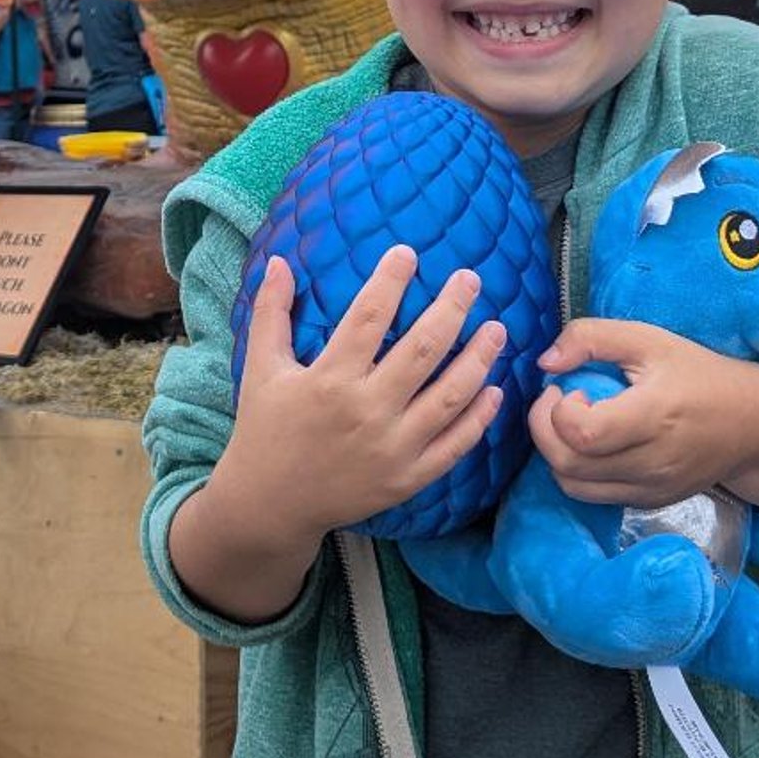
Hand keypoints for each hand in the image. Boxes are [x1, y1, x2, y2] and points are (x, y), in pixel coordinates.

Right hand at [215, 249, 505, 555]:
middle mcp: (366, 412)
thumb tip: (278, 261)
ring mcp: (392, 449)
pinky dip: (478, 418)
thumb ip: (270, 314)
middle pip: (422, 350)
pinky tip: (494, 390)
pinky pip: (454, 446)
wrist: (271, 504)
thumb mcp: (260, 369)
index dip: (391, 281)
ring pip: (450, 396)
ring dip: (479, 359)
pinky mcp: (408, 478)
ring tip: (497, 329)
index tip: (408, 253)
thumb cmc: (265, 429)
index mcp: (329, 380)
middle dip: (451, 309)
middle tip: (470, 279)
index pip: (369, 318)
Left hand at [528, 318, 758, 509]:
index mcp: (654, 416)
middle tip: (557, 401)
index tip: (567, 387)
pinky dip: (577, 470)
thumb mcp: (648, 339)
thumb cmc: (697, 374)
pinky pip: (593, 495)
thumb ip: (590, 338)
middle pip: (568, 464)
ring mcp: (651, 489)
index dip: (557, 410)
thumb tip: (545, 362)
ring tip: (572, 421)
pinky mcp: (649, 502)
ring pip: (573, 485)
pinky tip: (591, 442)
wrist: (752, 424)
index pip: (583, 433)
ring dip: (555, 452)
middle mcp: (652, 462)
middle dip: (544, 430)